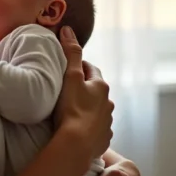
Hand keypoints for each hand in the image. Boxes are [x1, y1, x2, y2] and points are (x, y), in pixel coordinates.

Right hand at [54, 26, 113, 160]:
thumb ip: (70, 52)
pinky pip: (98, 128)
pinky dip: (90, 126)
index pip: (90, 69)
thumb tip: (68, 29)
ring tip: (72, 110)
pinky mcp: (104, 138)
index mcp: (101, 86)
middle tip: (67, 89)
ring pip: (98, 109)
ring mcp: (107, 122)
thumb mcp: (70, 77)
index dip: (79, 66)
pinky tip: (79, 129)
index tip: (67, 68)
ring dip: (88, 107)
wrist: (76, 145)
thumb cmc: (72, 109)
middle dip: (84, 88)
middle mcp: (108, 103)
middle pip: (96, 90)